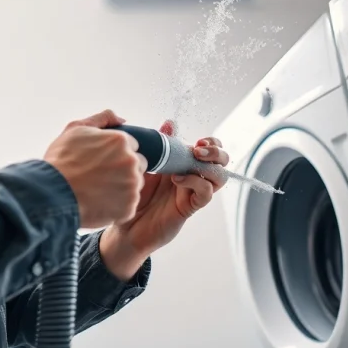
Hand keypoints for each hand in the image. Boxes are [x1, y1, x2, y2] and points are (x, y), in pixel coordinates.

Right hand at [43, 109, 146, 228]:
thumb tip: (122, 120)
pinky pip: (128, 206)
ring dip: (122, 188)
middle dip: (123, 170)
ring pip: (134, 186)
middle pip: (137, 166)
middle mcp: (130, 161)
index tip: (101, 162)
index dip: (115, 153)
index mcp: (120, 141)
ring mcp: (131, 186)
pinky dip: (116, 207)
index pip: (131, 146)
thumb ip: (102, 119)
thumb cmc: (60, 162)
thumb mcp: (75, 129)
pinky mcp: (128, 208)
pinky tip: (99, 203)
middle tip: (100, 177)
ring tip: (98, 191)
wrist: (50, 194)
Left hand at [100, 120, 228, 279]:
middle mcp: (193, 177)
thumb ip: (159, 144)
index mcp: (185, 164)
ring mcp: (192, 192)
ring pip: (220, 177)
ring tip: (191, 160)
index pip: (211, 149)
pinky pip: (205, 193)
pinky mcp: (189, 207)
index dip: (211, 142)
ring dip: (209, 165)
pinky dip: (195, 181)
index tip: (197, 140)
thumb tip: (170, 122)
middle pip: (223, 161)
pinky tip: (177, 179)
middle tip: (198, 149)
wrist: (125, 224)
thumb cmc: (133, 194)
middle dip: (216, 151)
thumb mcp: (144, 163)